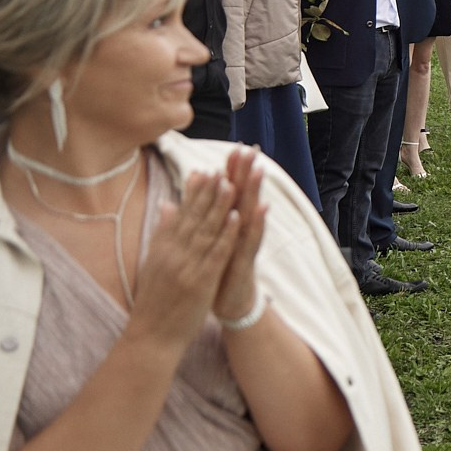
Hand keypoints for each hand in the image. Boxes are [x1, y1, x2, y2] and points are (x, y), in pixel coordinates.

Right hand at [125, 170, 242, 351]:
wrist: (151, 336)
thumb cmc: (154, 302)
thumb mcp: (153, 263)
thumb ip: (162, 234)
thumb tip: (167, 205)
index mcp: (161, 249)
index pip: (180, 215)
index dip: (193, 193)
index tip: (204, 171)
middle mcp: (172, 254)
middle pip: (193, 218)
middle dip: (208, 192)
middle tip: (222, 168)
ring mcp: (186, 267)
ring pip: (206, 231)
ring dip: (220, 206)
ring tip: (232, 183)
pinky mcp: (200, 281)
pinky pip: (216, 253)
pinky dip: (227, 234)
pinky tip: (238, 217)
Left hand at [210, 149, 269, 322]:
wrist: (229, 303)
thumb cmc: (218, 271)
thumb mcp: (208, 243)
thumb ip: (201, 219)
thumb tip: (188, 200)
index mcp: (226, 225)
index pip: (228, 193)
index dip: (230, 171)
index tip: (232, 148)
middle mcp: (239, 231)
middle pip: (242, 196)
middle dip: (245, 173)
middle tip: (250, 149)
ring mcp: (244, 244)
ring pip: (250, 214)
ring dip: (255, 192)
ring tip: (259, 170)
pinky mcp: (246, 260)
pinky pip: (252, 240)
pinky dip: (256, 224)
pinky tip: (261, 208)